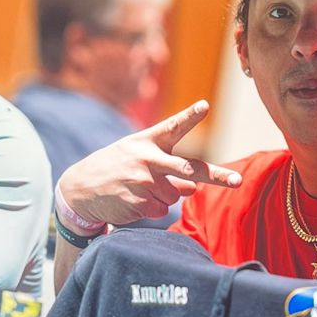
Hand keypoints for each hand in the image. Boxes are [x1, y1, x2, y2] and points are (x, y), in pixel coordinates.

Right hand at [58, 100, 241, 227]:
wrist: (78, 189)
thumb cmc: (117, 167)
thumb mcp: (140, 157)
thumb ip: (170, 167)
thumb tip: (193, 187)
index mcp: (149, 141)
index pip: (173, 127)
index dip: (190, 116)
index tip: (204, 106)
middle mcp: (147, 159)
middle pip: (188, 168)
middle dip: (217, 176)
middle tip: (238, 180)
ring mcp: (142, 182)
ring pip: (175, 195)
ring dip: (163, 195)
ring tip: (137, 188)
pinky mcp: (137, 203)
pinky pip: (161, 210)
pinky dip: (151, 209)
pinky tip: (131, 200)